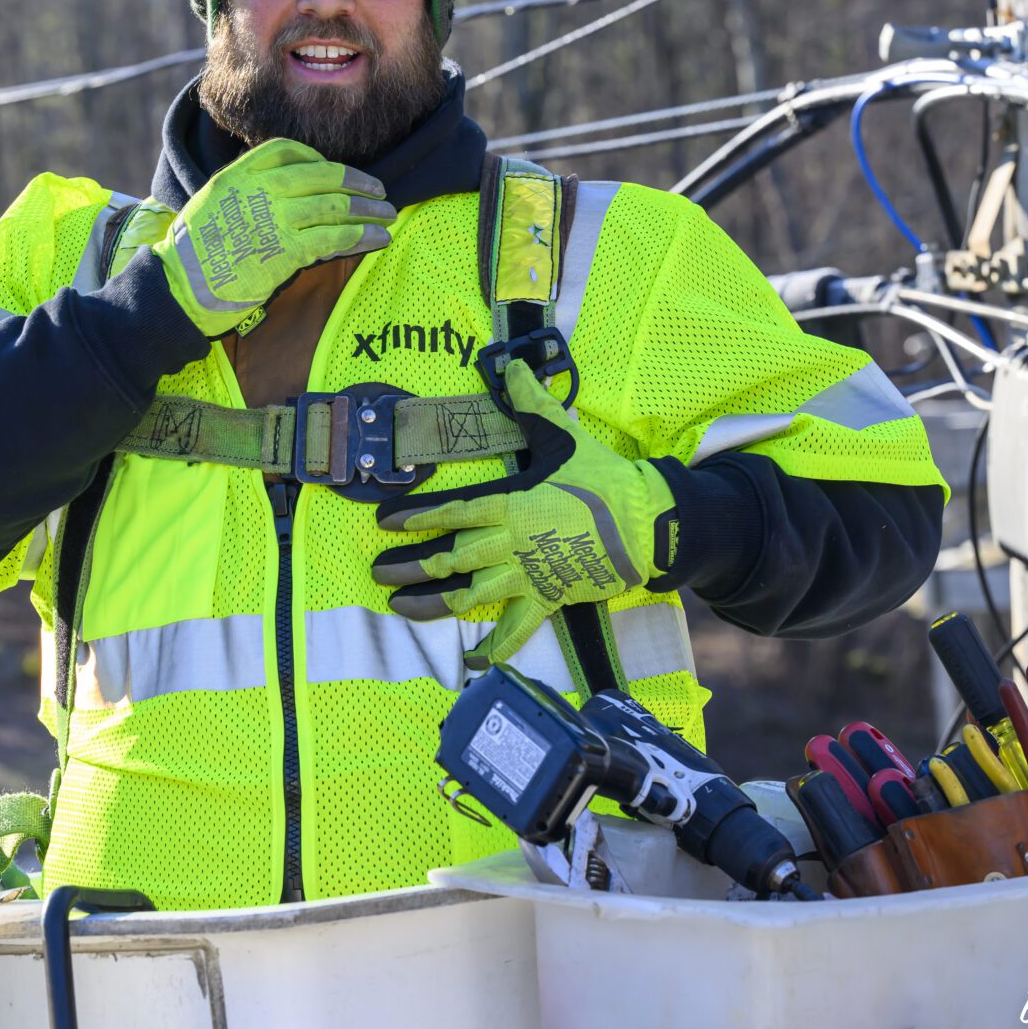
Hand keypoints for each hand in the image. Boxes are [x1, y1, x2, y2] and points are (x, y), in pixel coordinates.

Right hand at [153, 138, 395, 335]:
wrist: (180, 288)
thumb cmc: (195, 254)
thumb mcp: (213, 204)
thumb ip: (247, 192)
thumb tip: (287, 195)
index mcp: (239, 174)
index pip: (287, 149)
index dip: (318, 159)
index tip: (335, 171)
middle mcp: (259, 189)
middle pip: (322, 175)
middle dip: (357, 183)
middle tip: (380, 191)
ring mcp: (274, 218)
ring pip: (334, 206)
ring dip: (368, 211)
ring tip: (388, 215)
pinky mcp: (286, 250)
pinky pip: (335, 237)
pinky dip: (361, 236)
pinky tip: (377, 239)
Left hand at [373, 359, 676, 668]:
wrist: (648, 525)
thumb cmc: (605, 481)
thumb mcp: (565, 438)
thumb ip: (532, 405)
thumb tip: (513, 366)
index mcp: (512, 504)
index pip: (452, 511)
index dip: (414, 518)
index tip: (383, 523)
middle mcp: (511, 543)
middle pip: (450, 557)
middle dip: (409, 566)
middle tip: (379, 573)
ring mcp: (528, 575)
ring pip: (469, 596)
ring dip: (431, 604)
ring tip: (401, 608)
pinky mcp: (549, 599)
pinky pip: (516, 630)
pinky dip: (494, 649)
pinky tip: (471, 663)